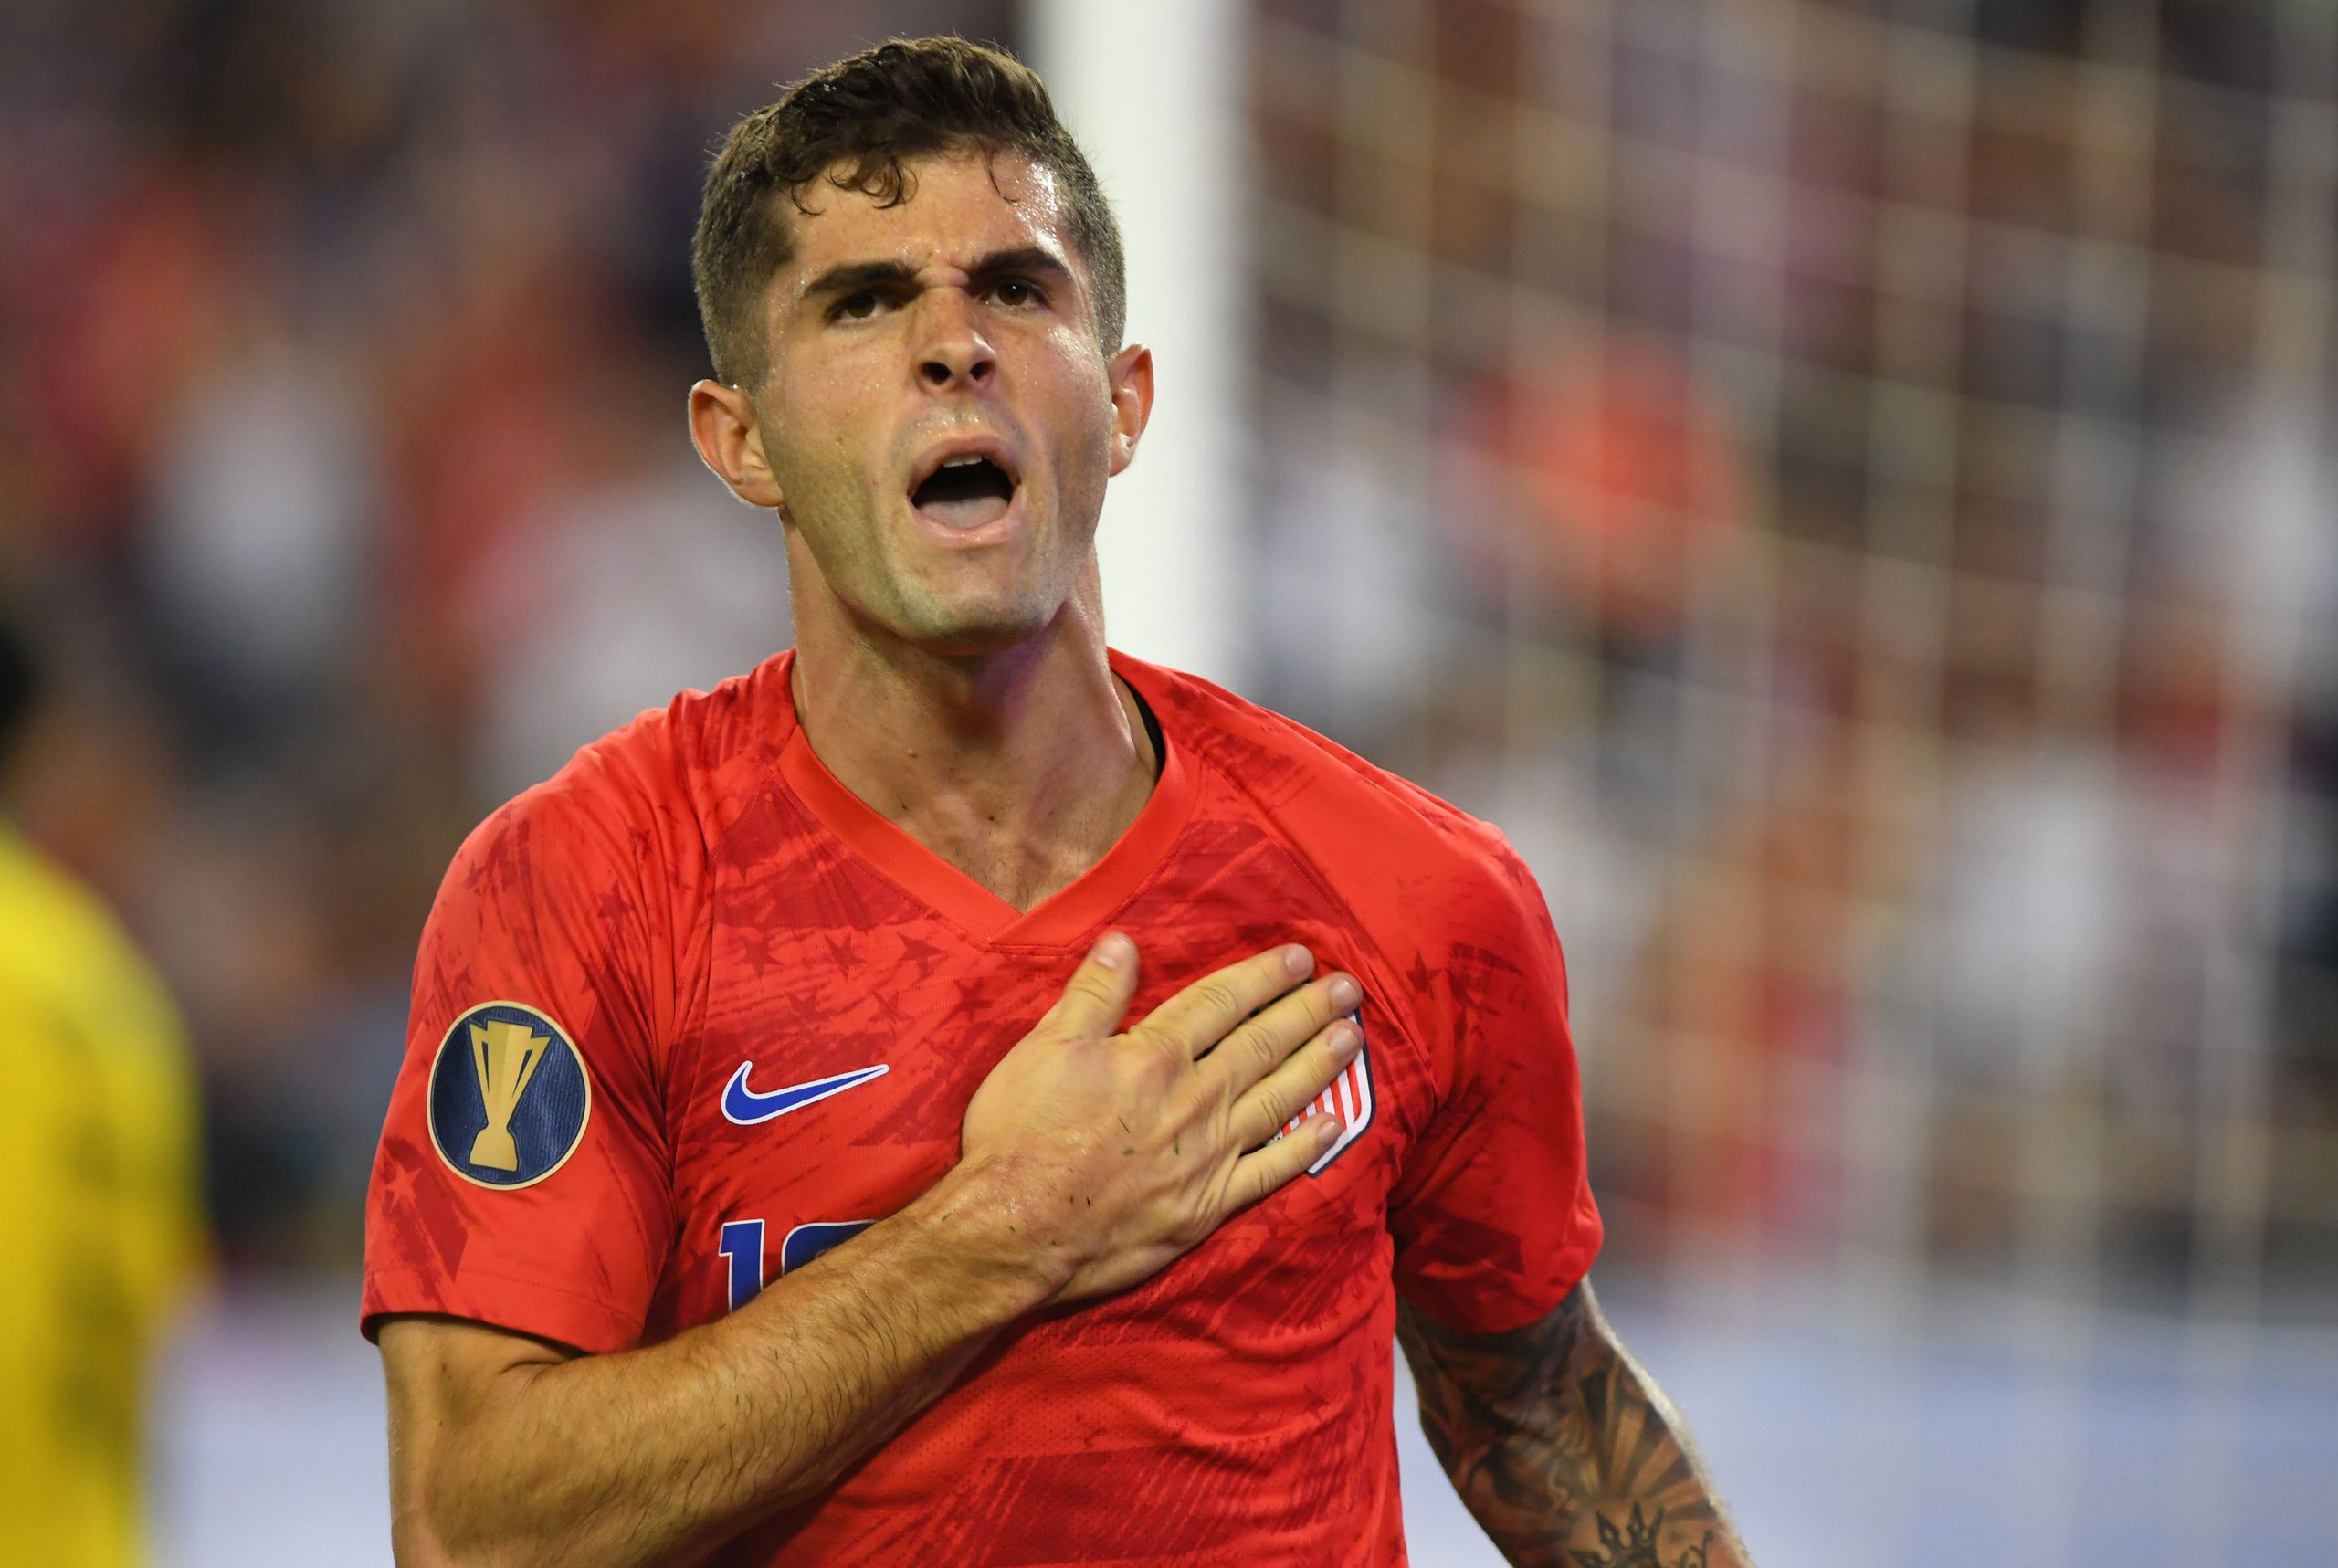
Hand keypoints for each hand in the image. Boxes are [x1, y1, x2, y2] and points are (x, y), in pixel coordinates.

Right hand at [956, 933, 1362, 1302]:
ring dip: (1319, 1065)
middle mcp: (1193, 1100)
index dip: (1262, 977)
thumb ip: (1092, 994)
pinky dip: (1303, 1147)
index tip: (1299, 959)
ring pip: (1277, 1099)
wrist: (1015, 1232)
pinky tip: (1333, 1125)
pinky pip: (1268, 1172)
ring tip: (1353, 1037)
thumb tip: (1124, 943)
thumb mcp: (1043, 1048)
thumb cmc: (1020, 1137)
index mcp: (1153, 1055)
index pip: (1220, 1003)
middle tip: (1349, 989)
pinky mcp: (1205, 1207)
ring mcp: (1206, 1157)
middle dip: (1308, 1012)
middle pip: (1261, 1045)